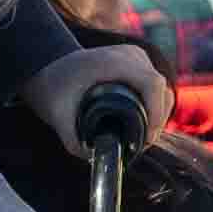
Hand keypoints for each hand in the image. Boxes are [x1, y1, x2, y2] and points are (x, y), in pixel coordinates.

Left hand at [21, 33, 163, 152]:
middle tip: (141, 146)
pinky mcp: (138, 63)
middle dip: (157, 120)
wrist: (50, 69)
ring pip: (162, 88)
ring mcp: (135, 57)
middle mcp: (128, 55)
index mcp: (111, 62)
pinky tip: (143, 125)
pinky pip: (156, 86)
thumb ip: (71, 139)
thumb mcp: (57, 114)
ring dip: (158, 114)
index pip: (151, 83)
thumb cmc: (53, 89)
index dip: (156, 112)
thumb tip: (93, 156)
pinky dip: (155, 106)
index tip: (146, 139)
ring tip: (141, 140)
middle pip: (161, 87)